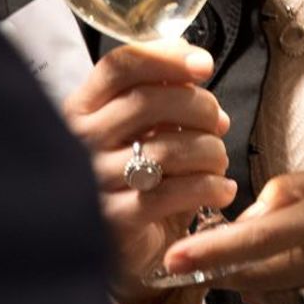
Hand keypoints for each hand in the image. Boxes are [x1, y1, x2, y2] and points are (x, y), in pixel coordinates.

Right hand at [61, 40, 238, 303]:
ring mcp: (94, 180)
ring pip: (166, 148)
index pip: (121, 66)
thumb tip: (193, 59)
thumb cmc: (133, 176)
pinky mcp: (115, 219)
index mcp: (82, 107)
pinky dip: (209, 187)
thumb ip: (159, 89)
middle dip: (199, 107)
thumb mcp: (138, 128)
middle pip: (148, 102)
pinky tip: (222, 189)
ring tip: (219, 160)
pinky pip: (172, 193)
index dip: (167, 58)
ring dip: (209, 150)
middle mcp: (80, 139)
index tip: (204, 65)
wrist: (117, 244)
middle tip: (219, 122)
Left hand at [159, 156, 303, 303]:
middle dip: (220, 271)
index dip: (218, 248)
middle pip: (267, 274)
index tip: (179, 255)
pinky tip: (269, 284)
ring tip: (232, 266)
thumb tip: (247, 215)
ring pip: (283, 298)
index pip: (266, 235)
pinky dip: (280, 300)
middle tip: (187, 262)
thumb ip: (290, 188)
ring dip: (248, 284)